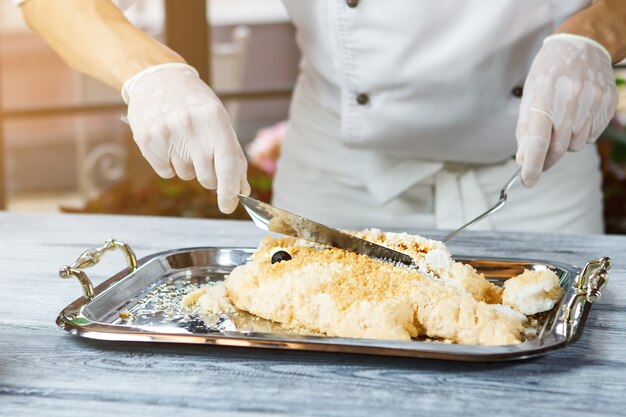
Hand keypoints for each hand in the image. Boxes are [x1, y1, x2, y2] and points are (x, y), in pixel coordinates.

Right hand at [122, 63, 250, 212]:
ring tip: (183, 141)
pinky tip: (168, 142)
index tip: (229, 205)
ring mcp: (166, 131)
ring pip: (185, 174)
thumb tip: (241, 191)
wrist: (157, 78)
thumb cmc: (196, 104)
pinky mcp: (146, 138)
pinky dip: (169, 165)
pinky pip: (165, 171)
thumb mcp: (219, 121)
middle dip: (209, 178)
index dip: (229, 188)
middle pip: (206, 176)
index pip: (227, 162)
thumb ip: (233, 156)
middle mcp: (190, 124)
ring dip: (188, 167)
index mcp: (214, 117)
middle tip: (204, 160)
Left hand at [516, 34, 617, 186]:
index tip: (528, 181)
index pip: (538, 139)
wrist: (582, 44)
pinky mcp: (608, 103)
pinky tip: (576, 116)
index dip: (532, 165)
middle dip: (546, 161)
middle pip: (558, 147)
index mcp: (544, 93)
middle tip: (539, 162)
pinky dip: (580, 134)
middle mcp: (571, 97)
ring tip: (560, 124)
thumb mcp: (530, 94)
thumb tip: (523, 160)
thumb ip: (525, 128)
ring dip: (564, 144)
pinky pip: (591, 135)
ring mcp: (593, 100)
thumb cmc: (549, 71)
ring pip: (576, 144)